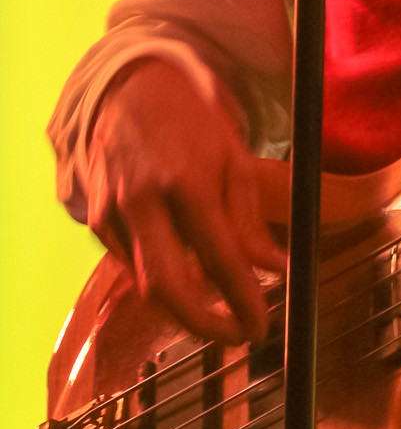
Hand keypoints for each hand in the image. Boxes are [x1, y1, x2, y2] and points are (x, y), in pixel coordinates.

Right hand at [86, 59, 285, 344]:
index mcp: (187, 180)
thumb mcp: (234, 159)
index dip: (242, 299)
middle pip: (166, 288)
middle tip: (235, 337)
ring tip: (217, 308)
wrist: (129, 91)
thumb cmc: (191, 123)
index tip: (261, 325)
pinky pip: (130, 264)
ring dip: (182, 306)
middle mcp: (144, 201)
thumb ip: (250, 220)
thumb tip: (275, 269)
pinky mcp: (96, 221)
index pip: (218, 257)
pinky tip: (180, 268)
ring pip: (145, 283)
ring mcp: (113, 213)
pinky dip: (159, 275)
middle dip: (202, 325)